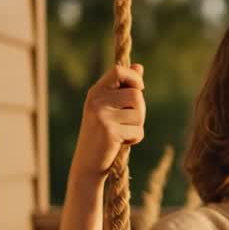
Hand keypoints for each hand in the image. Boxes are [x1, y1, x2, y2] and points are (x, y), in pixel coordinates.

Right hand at [69, 64, 145, 181]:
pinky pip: (138, 130)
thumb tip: (139, 67)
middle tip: (128, 122)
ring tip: (123, 132)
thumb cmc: (103, 133)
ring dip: (138, 125)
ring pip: (140, 113)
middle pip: (137, 95)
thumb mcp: (111, 107)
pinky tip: (121, 142)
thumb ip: (124, 88)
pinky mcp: (110, 131)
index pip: (119, 71)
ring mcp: (102, 115)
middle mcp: (96, 100)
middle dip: (140, 110)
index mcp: (96, 92)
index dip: (135, 78)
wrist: (88, 162)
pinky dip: (135, 138)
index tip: (139, 89)